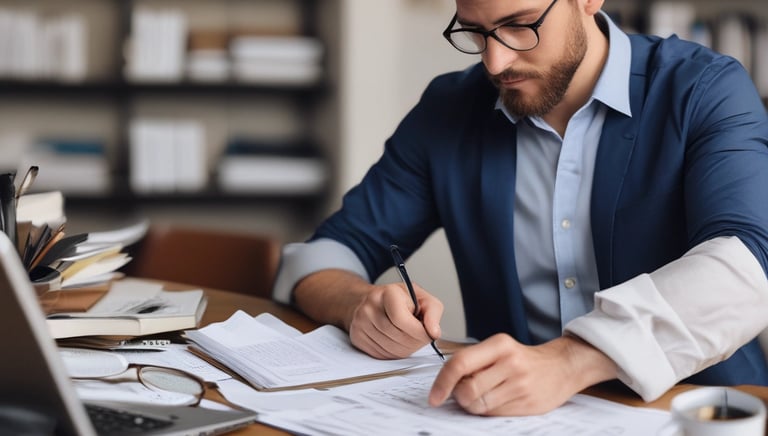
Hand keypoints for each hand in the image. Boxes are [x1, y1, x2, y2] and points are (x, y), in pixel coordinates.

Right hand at [348, 282, 443, 358]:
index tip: (427, 333)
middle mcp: (370, 307)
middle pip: (398, 337)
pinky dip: (394, 353)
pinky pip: (382, 355)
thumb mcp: (421, 297)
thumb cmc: (399, 299)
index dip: (419, 331)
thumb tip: (434, 332)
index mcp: (387, 293)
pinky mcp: (357, 337)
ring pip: (391, 349)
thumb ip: (433, 312)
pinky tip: (397, 341)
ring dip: (406, 349)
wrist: (372, 300)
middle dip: (415, 341)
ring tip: (409, 337)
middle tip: (420, 335)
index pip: (401, 319)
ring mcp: (360, 323)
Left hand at [428, 334, 617, 415]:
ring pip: (479, 405)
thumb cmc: (523, 359)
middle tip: (464, 393)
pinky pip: (494, 414)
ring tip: (483, 396)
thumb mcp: (499, 349)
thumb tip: (444, 382)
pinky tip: (497, 400)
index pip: (459, 363)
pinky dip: (488, 411)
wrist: (562, 367)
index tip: (434, 396)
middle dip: (459, 397)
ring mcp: (520, 384)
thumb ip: (474, 361)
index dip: (442, 383)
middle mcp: (510, 362)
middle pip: (467, 389)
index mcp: (499, 344)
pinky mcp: (527, 404)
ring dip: (473, 406)